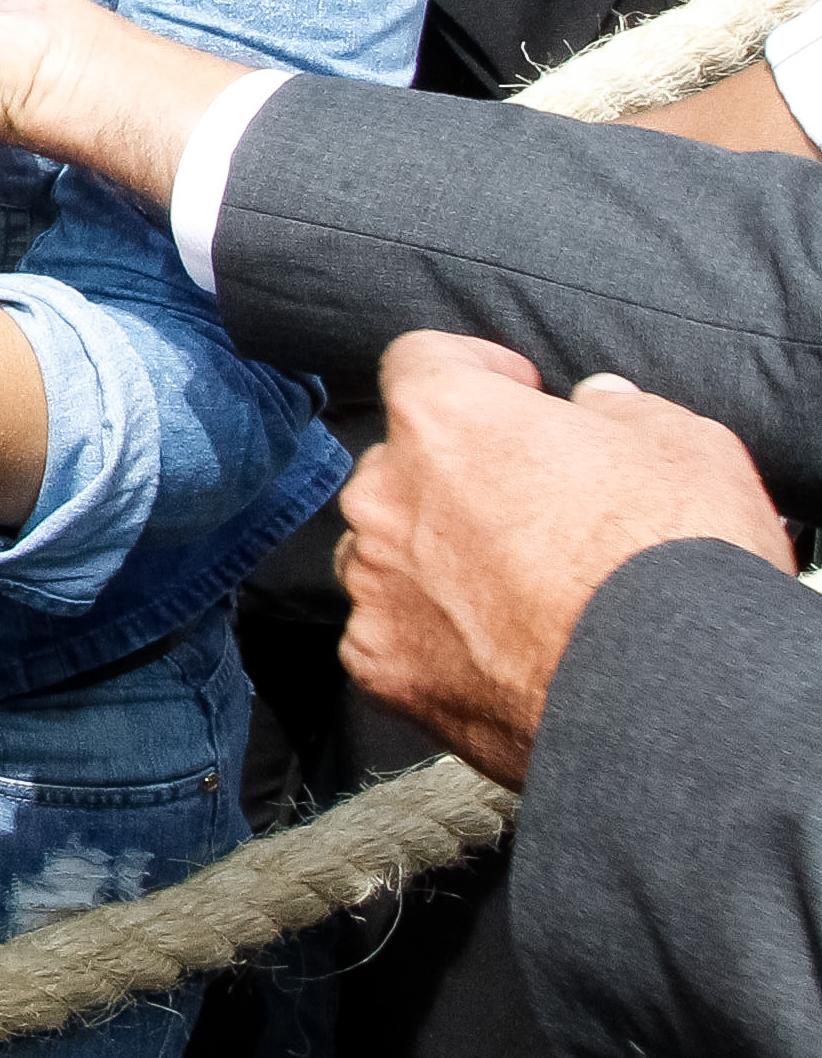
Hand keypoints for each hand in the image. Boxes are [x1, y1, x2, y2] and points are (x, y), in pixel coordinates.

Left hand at [337, 333, 792, 788]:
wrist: (672, 695)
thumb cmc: (676, 558)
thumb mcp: (683, 444)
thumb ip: (620, 409)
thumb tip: (597, 403)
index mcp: (443, 419)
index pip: (422, 361)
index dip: (473, 370)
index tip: (513, 391)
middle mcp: (386, 494)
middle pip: (403, 466)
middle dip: (457, 478)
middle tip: (534, 512)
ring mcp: (376, 584)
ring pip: (386, 553)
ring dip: (433, 560)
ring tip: (516, 594)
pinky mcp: (381, 666)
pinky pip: (390, 635)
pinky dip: (430, 640)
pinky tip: (496, 653)